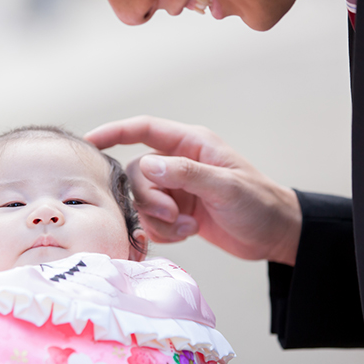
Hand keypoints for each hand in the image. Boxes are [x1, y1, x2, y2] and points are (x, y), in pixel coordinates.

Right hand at [85, 116, 301, 264]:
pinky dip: (164, 232)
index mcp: (191, 144)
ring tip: (189, 228)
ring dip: (159, 220)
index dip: (113, 132)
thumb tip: (147, 167)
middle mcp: (178, 162)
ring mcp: (175, 188)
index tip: (89, 143)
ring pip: (141, 201)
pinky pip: (151, 221)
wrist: (275, 234)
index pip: (143, 129)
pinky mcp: (175, 212)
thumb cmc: (259, 204)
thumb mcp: (226, 187)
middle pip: (136, 174)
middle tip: (173, 214)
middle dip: (149, 199)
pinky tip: (188, 234)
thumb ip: (186, 174)